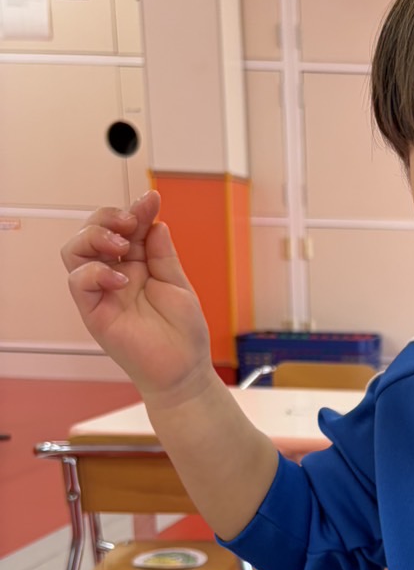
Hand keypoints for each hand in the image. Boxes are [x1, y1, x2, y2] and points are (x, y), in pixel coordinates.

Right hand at [60, 191, 213, 403]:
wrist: (184, 370)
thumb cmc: (184, 333)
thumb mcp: (178, 284)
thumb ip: (163, 253)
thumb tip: (155, 220)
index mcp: (137, 265)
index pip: (125, 228)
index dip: (135, 210)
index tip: (151, 199)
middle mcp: (115, 275)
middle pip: (91, 231)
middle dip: (107, 217)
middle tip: (130, 223)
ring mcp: (102, 293)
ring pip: (74, 251)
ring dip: (94, 238)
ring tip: (122, 247)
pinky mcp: (94, 313)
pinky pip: (78, 283)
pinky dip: (95, 272)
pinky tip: (121, 278)